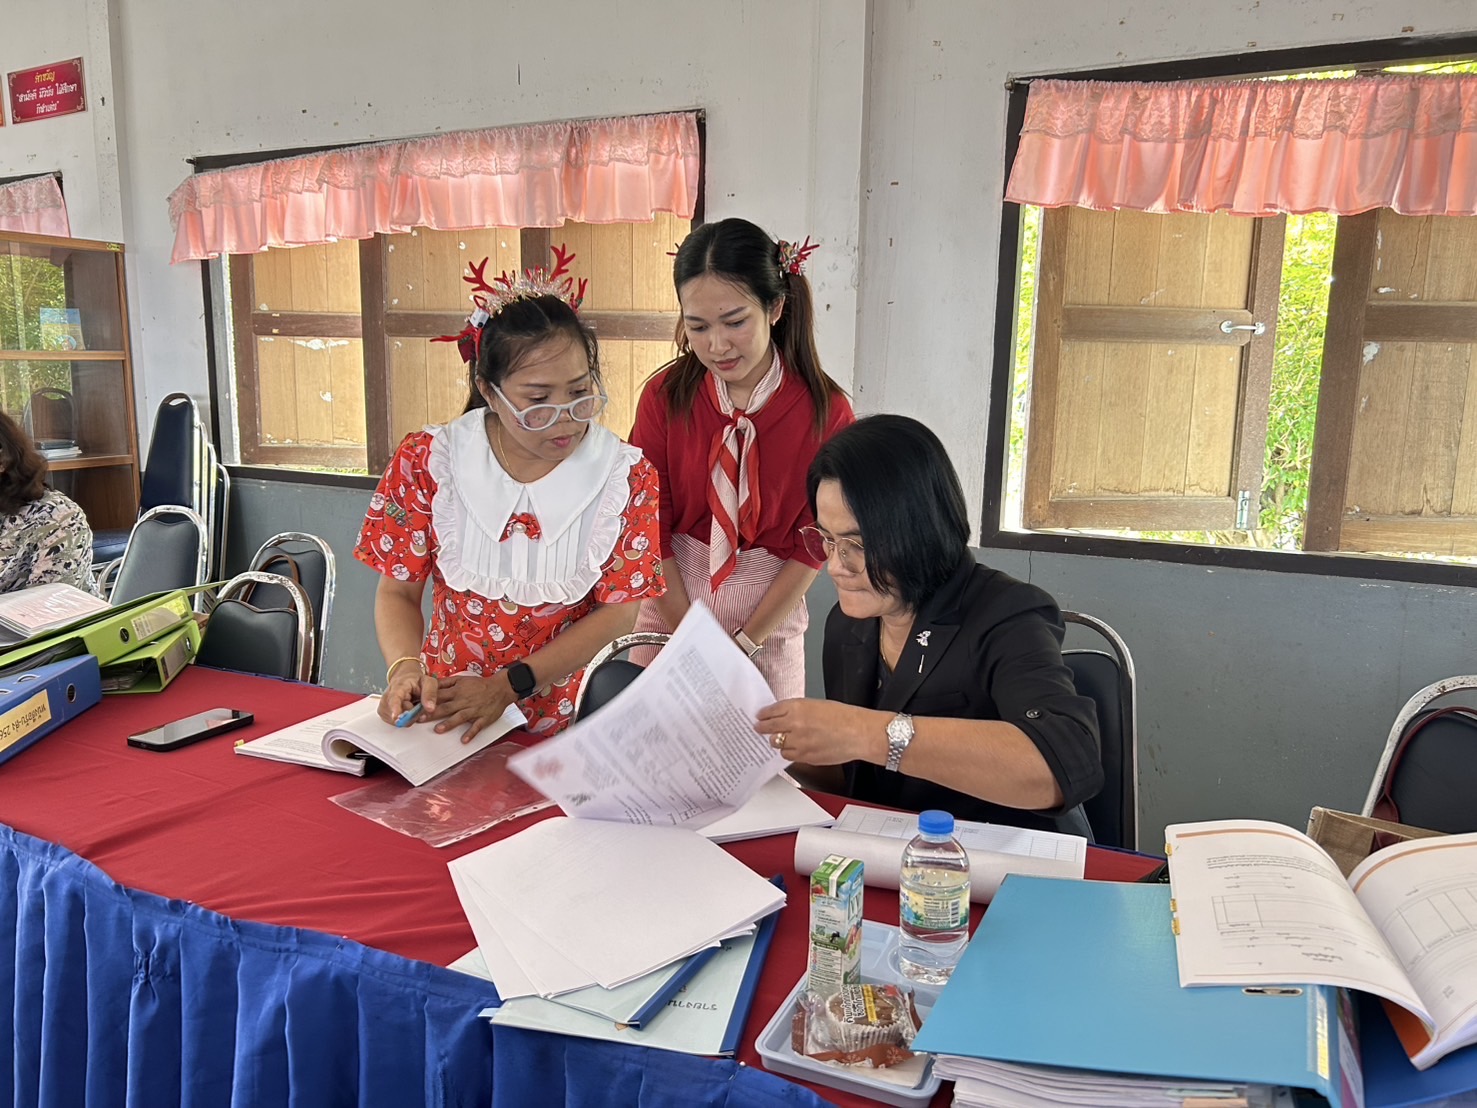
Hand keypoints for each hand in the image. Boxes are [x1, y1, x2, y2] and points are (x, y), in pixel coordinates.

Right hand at [378, 667, 437, 723]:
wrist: (405, 679)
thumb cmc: (416, 681)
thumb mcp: (428, 682)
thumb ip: (430, 694)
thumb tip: (430, 708)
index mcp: (397, 686)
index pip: (394, 698)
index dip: (395, 708)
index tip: (396, 716)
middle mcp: (387, 697)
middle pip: (399, 713)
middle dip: (413, 714)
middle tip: (419, 705)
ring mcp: (384, 706)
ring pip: (399, 720)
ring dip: (409, 717)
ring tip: (412, 705)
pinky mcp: (384, 714)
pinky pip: (397, 722)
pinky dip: (405, 719)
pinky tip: (407, 710)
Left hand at [421, 673, 516, 741]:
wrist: (501, 688)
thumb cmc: (480, 685)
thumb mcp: (462, 679)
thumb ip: (446, 682)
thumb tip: (431, 683)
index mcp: (457, 691)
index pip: (439, 696)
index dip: (426, 701)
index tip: (414, 706)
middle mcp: (464, 701)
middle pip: (446, 707)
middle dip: (432, 713)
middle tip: (419, 719)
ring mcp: (474, 710)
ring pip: (460, 717)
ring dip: (449, 723)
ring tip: (438, 729)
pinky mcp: (483, 718)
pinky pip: (477, 726)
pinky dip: (471, 733)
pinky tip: (464, 740)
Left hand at [754, 698, 884, 765]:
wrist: (859, 733)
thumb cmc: (844, 717)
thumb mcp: (817, 704)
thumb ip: (798, 709)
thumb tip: (783, 714)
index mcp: (798, 707)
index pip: (771, 711)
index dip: (763, 714)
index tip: (760, 716)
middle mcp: (795, 724)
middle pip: (769, 727)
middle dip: (762, 728)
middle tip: (759, 728)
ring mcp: (799, 742)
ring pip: (777, 744)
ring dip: (777, 741)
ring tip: (780, 739)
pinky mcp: (805, 757)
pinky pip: (788, 756)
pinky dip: (788, 752)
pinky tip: (792, 748)